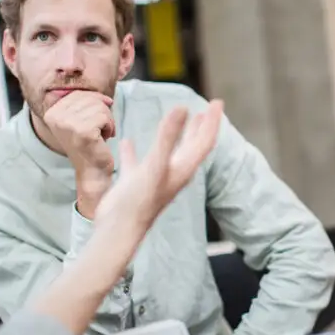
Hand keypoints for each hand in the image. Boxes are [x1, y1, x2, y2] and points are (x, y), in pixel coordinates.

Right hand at [43, 90, 116, 176]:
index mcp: (51, 113)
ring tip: (102, 133)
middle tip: (100, 128)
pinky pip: (104, 117)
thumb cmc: (89, 143)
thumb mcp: (80, 119)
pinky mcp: (83, 132)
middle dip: (101, 111)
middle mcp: (56, 118)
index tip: (98, 117)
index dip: (94, 100)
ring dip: (107, 120)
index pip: (78, 94)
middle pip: (89, 99)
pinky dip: (110, 126)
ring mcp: (68, 125)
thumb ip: (85, 103)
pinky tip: (105, 138)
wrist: (92, 169)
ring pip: (100, 107)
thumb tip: (106, 97)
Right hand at [93, 100, 222, 246]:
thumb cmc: (139, 202)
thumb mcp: (155, 165)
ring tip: (181, 120)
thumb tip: (182, 107)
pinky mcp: (134, 185)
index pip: (204, 141)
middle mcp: (172, 174)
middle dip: (202, 127)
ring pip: (168, 153)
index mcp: (182, 169)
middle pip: (192, 146)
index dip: (212, 122)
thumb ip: (168, 137)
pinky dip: (134, 152)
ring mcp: (153, 179)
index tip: (218, 101)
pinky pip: (136, 164)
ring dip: (177, 136)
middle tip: (209, 109)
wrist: (117, 232)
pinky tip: (127, 142)